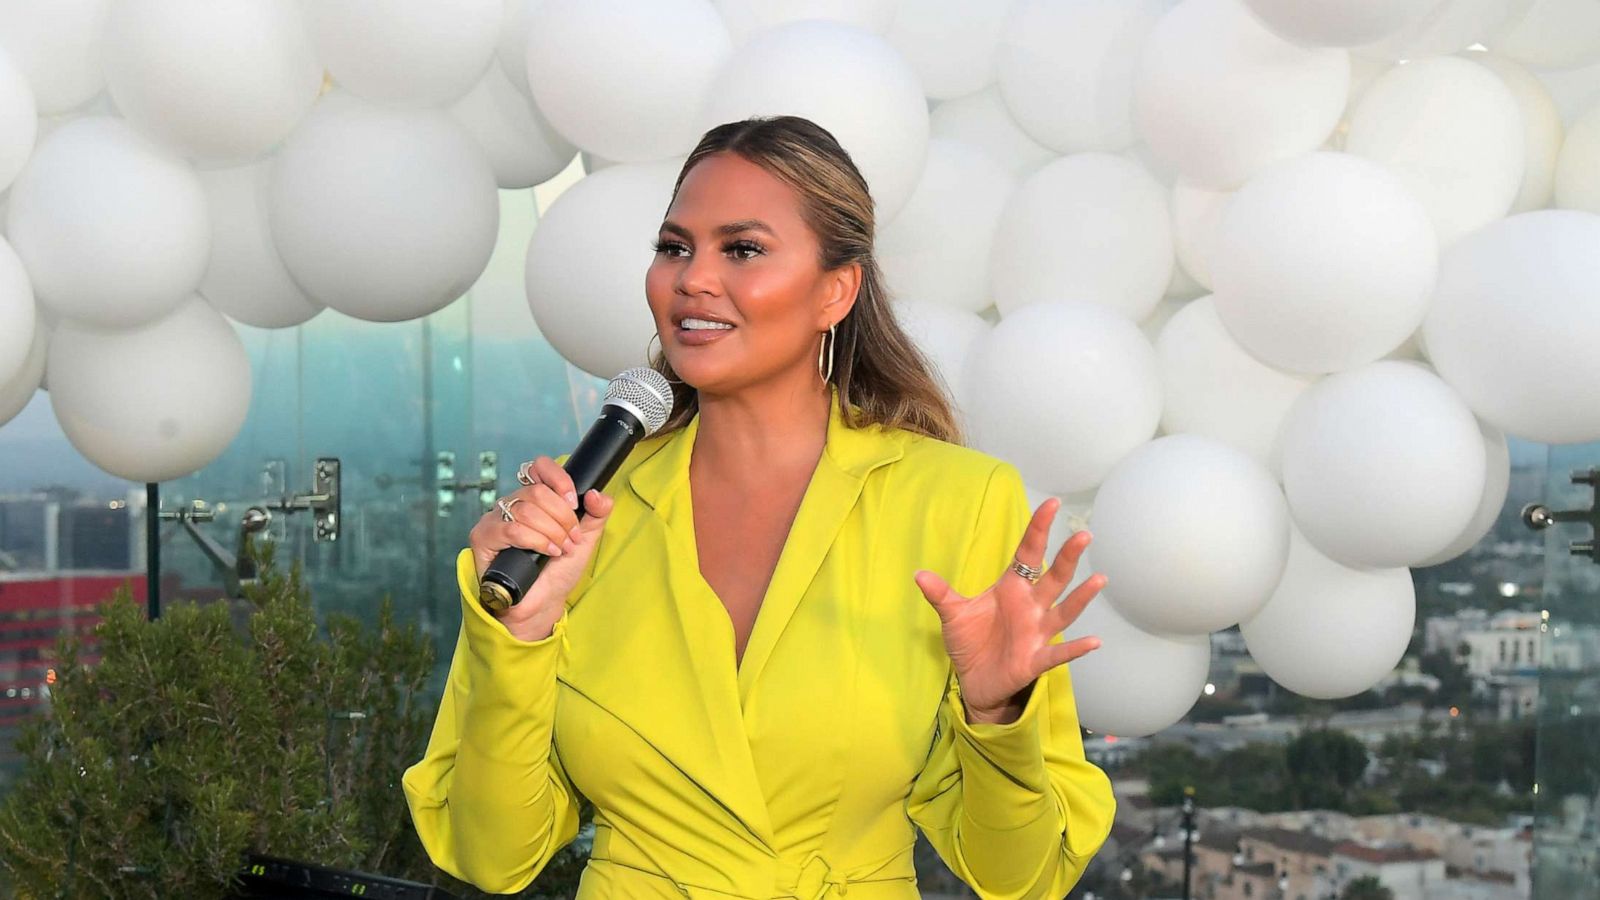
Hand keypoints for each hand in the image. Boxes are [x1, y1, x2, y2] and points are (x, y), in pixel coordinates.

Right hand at [468, 455, 614, 639]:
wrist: (543, 602)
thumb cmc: (559, 570)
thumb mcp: (585, 538)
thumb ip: (597, 513)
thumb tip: (597, 494)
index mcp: (533, 498)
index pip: (539, 467)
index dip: (559, 480)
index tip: (574, 502)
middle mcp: (511, 504)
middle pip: (538, 491)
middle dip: (562, 517)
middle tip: (571, 538)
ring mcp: (495, 519)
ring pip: (527, 510)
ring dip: (552, 532)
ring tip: (561, 549)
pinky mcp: (483, 538)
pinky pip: (512, 529)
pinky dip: (536, 540)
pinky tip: (547, 552)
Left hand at [913, 497, 1104, 720]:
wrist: (974, 681)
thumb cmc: (970, 642)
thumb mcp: (952, 615)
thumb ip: (940, 594)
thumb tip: (918, 574)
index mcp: (1012, 589)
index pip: (1029, 554)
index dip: (1039, 530)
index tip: (1052, 503)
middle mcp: (1030, 607)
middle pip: (1054, 578)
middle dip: (1068, 557)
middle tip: (1083, 534)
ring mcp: (1037, 633)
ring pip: (1064, 611)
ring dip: (1082, 596)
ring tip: (1099, 578)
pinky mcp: (1035, 660)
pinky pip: (1059, 653)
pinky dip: (1076, 648)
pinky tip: (1095, 641)